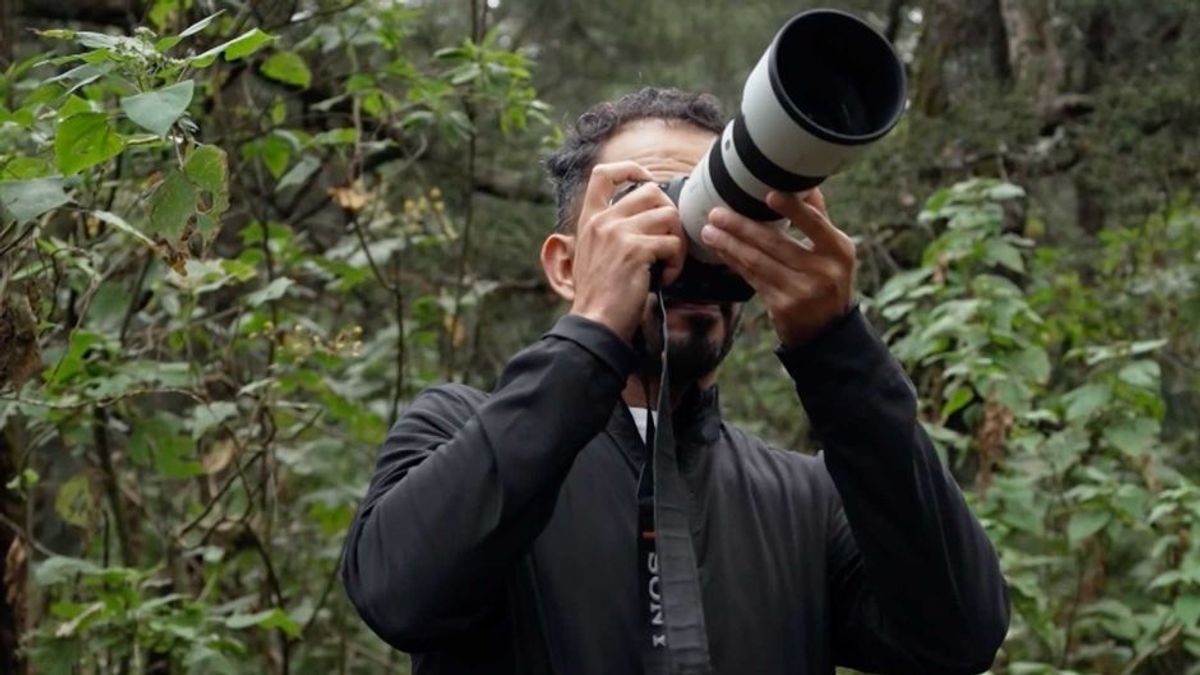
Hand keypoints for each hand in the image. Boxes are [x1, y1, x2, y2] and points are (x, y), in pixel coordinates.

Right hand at [568, 162, 686, 342]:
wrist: (594, 322)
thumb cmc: (598, 296)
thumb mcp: (592, 255)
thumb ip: (609, 232)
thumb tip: (644, 219)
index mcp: (589, 219)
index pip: (603, 173)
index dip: (631, 169)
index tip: (647, 181)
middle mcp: (603, 220)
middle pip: (651, 191)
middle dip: (669, 214)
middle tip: (667, 242)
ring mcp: (619, 233)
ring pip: (669, 215)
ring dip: (677, 241)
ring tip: (667, 264)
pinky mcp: (636, 250)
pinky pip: (672, 244)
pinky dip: (676, 264)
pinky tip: (663, 279)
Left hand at [700, 188, 854, 347]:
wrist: (828, 330)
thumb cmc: (828, 280)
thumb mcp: (835, 252)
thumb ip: (819, 219)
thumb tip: (804, 183)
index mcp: (839, 250)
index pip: (814, 224)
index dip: (792, 209)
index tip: (768, 194)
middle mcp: (823, 271)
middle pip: (776, 243)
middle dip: (742, 227)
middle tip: (717, 213)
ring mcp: (802, 291)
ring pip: (758, 262)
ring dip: (730, 245)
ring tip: (709, 231)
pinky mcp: (782, 307)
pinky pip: (752, 278)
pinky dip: (735, 262)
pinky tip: (721, 250)